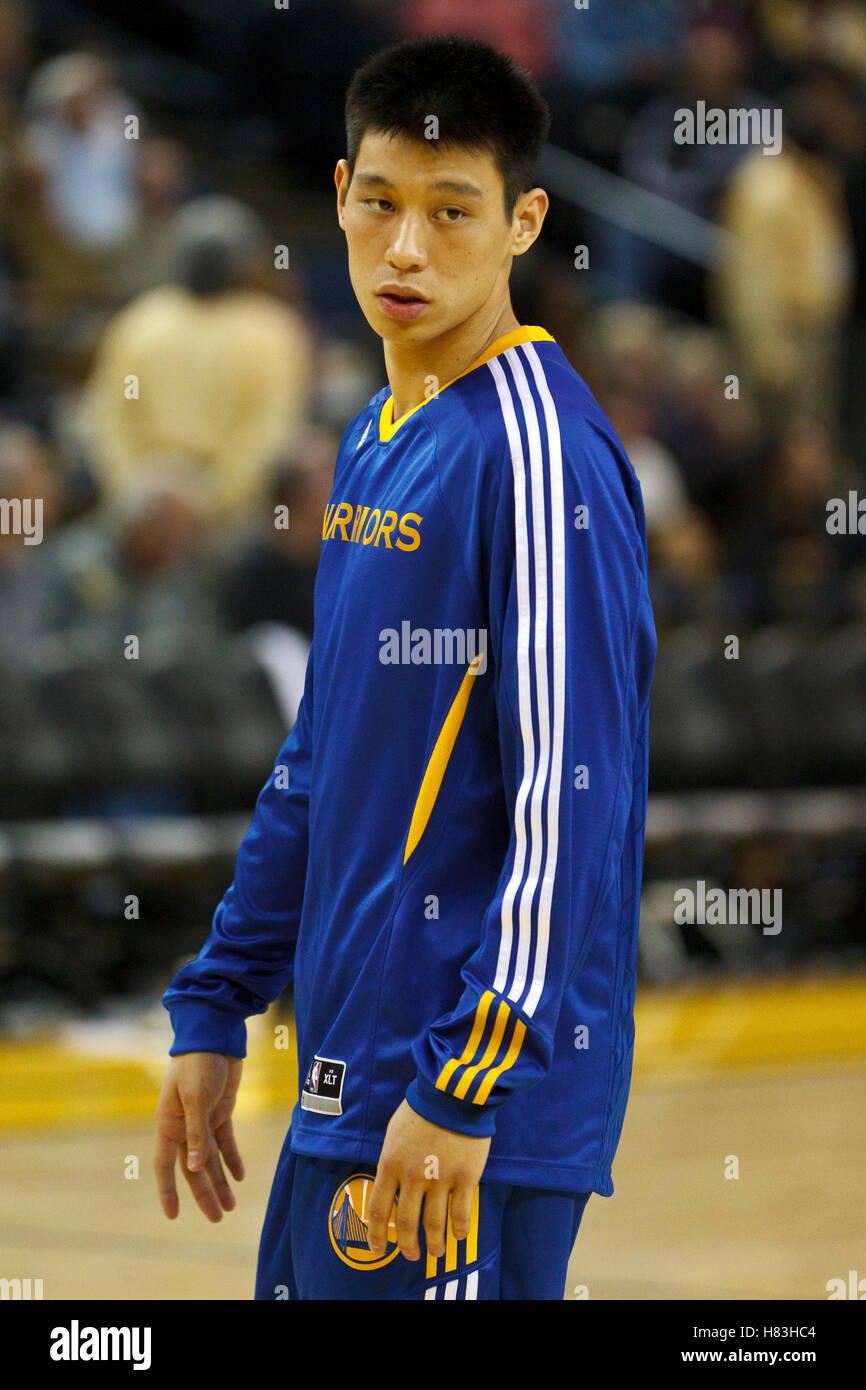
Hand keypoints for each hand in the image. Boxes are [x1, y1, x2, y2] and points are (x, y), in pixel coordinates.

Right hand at [154, 1052, 244, 1221]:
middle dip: (204, 1194)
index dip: (168, 1191)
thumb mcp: (196, 1098)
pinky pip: (225, 1142)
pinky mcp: (221, 1111)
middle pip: (193, 1169)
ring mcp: (203, 1120)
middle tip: (217, 1218)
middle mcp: (183, 1126)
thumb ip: (195, 1133)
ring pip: (210, 1159)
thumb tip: (193, 1168)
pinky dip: (231, 1159)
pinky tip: (239, 1176)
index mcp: (169, 1124)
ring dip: (220, 1182)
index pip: (165, 1165)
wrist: (215, 1035)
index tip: (172, 1216)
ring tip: (230, 1207)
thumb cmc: (198, 1063)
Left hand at [366, 1100, 490, 1260]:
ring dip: (436, 1244)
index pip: (379, 1210)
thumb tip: (391, 1186)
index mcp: (390, 1164)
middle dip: (408, 1246)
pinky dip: (460, 1230)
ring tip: (438, 1252)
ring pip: (435, 1224)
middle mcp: (412, 1177)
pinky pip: (462, 1213)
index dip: (378, 1235)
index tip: (378, 1250)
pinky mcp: (465, 1177)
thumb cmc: (420, 1109)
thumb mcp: (393, 1133)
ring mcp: (440, 1179)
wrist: (452, 1092)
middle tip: (411, 1256)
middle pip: (407, 1224)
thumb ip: (391, 1162)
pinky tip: (459, 1236)